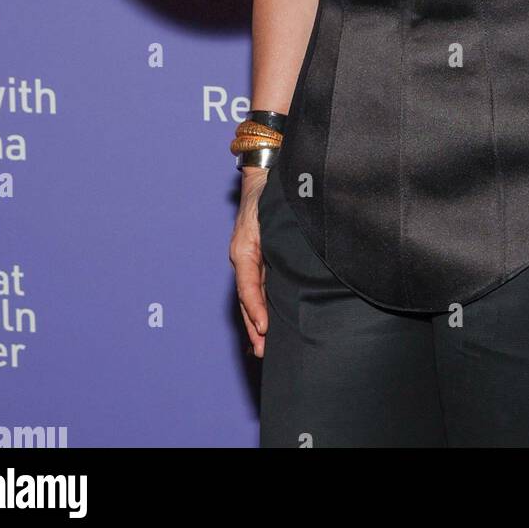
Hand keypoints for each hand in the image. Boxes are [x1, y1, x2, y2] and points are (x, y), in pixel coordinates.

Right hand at [230, 168, 269, 357]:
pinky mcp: (261, 260)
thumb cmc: (268, 194)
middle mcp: (245, 258)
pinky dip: (262, 308)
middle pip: (248, 299)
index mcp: (244, 249)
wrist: (267, 176)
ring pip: (253, 297)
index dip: (256, 308)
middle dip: (255, 326)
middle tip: (263, 351)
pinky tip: (266, 325)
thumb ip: (272, 241)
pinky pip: (259, 288)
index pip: (248, 286)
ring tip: (264, 348)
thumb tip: (284, 267)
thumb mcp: (268, 216)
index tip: (264, 328)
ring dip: (257, 322)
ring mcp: (251, 260)